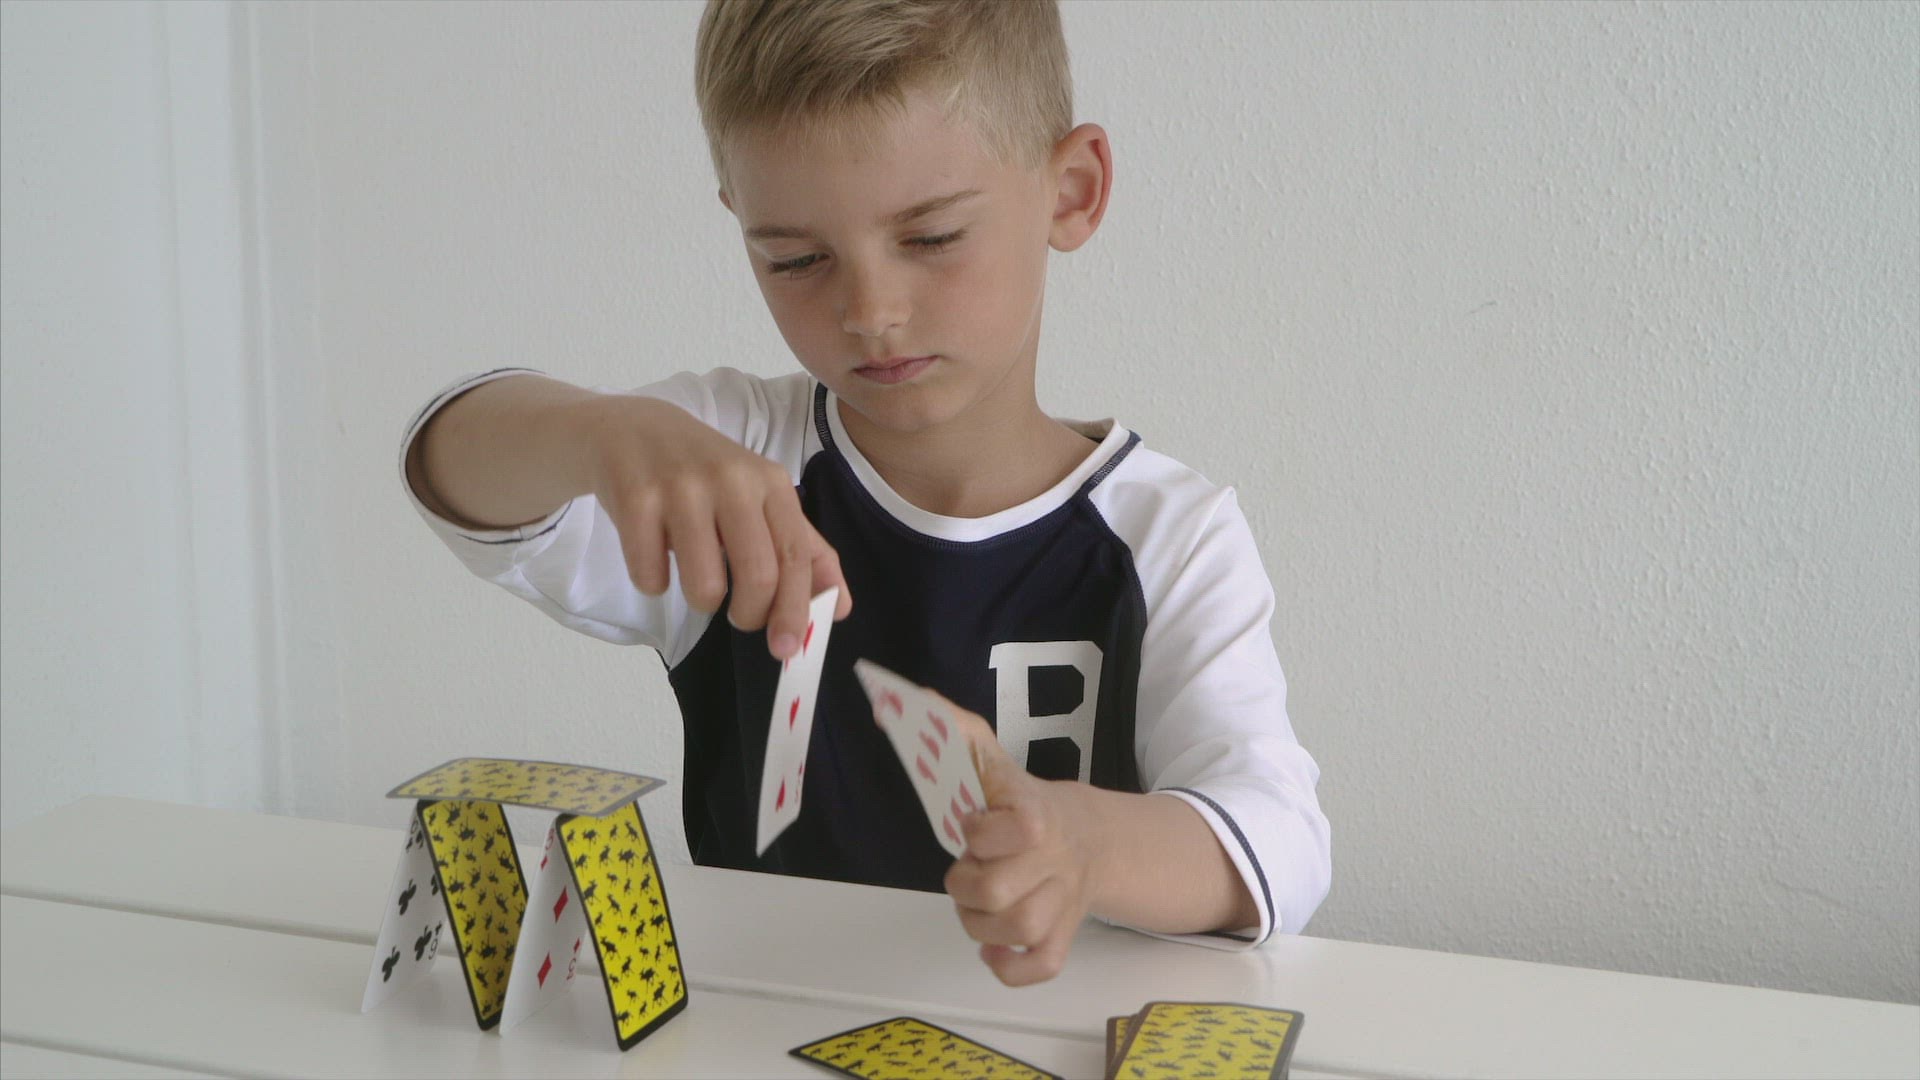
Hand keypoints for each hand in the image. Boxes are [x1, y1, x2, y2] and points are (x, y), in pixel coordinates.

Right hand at [583, 395, 850, 657]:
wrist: (630, 428)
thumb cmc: (704, 475)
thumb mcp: (760, 498)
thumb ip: (802, 550)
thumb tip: (838, 608)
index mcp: (770, 482)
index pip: (797, 557)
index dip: (797, 609)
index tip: (790, 648)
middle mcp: (732, 480)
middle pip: (758, 576)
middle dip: (750, 615)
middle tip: (739, 617)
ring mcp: (682, 488)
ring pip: (704, 585)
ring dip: (701, 600)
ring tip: (694, 576)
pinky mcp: (636, 500)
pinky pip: (651, 578)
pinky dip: (652, 582)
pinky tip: (651, 553)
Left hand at [943, 706, 1104, 985]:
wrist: (1091, 837)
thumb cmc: (1023, 800)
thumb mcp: (992, 759)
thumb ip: (954, 728)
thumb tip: (909, 700)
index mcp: (1037, 813)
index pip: (1016, 829)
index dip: (980, 833)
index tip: (972, 825)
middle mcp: (1055, 859)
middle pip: (997, 892)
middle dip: (965, 885)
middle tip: (967, 871)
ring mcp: (1062, 900)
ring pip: (1021, 930)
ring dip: (980, 926)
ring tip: (976, 907)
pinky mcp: (1064, 934)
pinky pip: (1044, 964)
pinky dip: (1012, 966)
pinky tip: (993, 948)